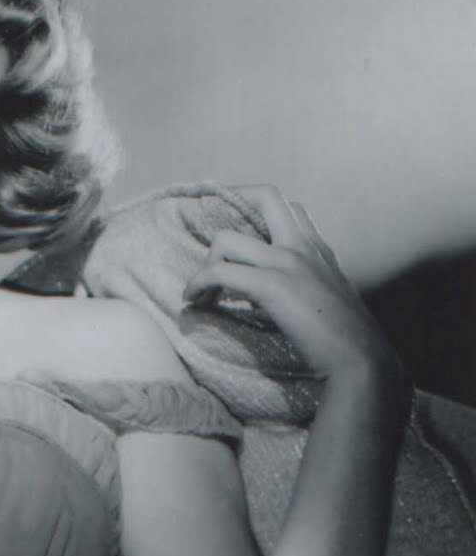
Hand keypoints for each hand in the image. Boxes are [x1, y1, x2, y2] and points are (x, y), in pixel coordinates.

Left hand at [183, 185, 404, 389]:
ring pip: (227, 239)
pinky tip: (194, 300)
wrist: (360, 359)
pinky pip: (220, 272)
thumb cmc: (344, 341)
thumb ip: (307, 288)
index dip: (256, 212)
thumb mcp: (327, 301)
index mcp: (318, 249)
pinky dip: (198, 284)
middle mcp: (303, 246)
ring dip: (205, 265)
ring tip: (200, 292)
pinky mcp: (273, 285)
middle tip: (210, 240)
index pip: (288, 208)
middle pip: (265, 196)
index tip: (234, 238)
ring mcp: (288, 261)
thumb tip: (277, 299)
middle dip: (229, 205)